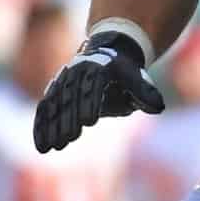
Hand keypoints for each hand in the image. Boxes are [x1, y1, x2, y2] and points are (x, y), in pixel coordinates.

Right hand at [33, 31, 163, 151]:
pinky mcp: (54, 92)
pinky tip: (41, 145)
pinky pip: (44, 109)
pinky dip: (41, 126)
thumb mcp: (138, 80)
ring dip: (51, 126)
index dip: (90, 102)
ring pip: (53, 104)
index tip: (89, 121)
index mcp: (99, 68)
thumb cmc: (125, 75)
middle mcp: (77, 73)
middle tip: (68, 139)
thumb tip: (158, 107)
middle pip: (70, 97)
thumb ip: (146, 94)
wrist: (108, 53)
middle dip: (68, 118)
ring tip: (51, 147)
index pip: (93, 86)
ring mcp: (63, 82)